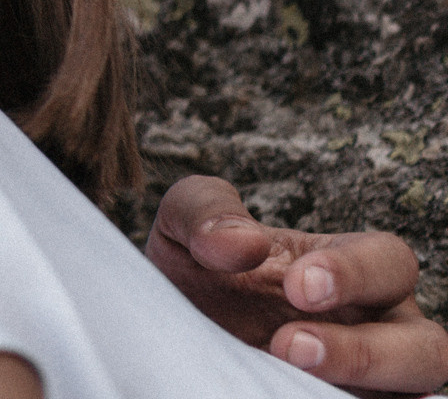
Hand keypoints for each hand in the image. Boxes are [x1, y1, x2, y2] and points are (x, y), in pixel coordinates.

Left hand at [149, 174, 447, 393]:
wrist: (169, 324)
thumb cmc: (194, 266)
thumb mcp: (185, 222)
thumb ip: (206, 211)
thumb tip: (237, 243)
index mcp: (348, 263)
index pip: (389, 260)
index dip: (355, 272)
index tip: (296, 284)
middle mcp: (374, 323)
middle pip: (426, 344)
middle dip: (369, 350)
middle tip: (289, 345)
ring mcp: (365, 376)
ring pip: (415, 391)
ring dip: (364, 385)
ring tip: (289, 373)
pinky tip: (295, 397)